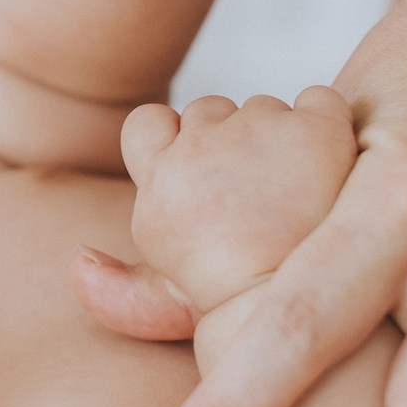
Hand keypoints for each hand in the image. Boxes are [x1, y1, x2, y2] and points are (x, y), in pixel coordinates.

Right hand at [120, 87, 357, 309]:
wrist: (301, 302)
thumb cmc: (237, 305)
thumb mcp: (168, 296)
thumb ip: (118, 282)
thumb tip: (77, 259)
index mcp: (160, 178)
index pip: (147, 122)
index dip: (170, 137)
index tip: (196, 170)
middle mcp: (202, 143)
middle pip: (209, 111)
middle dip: (229, 140)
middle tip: (256, 193)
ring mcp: (260, 129)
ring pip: (264, 106)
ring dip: (278, 136)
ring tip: (297, 191)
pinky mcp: (316, 126)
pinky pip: (319, 101)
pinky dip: (325, 124)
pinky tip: (329, 166)